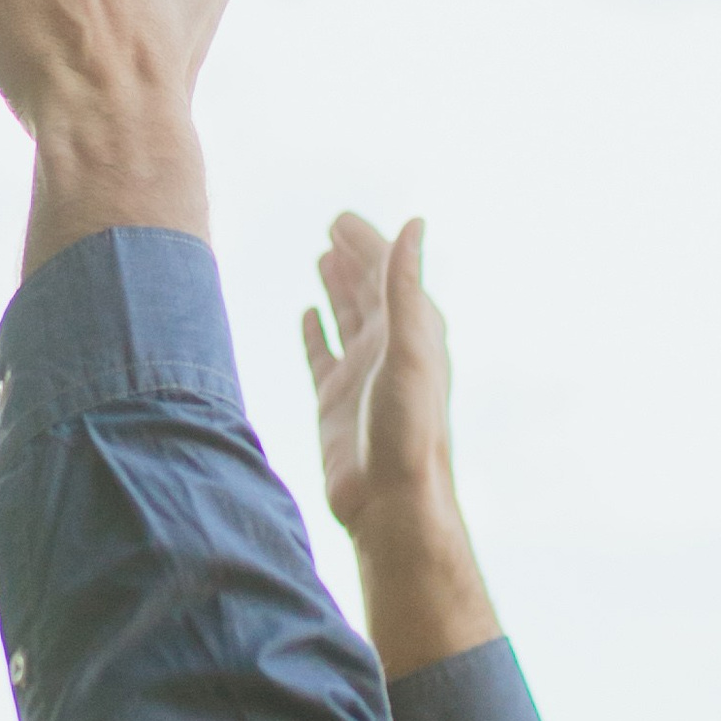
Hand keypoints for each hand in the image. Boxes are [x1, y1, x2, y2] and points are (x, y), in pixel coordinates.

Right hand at [302, 212, 499, 675]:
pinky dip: (316, 332)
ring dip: (337, 287)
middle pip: (369, 290)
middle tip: (332, 227)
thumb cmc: (408, 429)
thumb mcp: (408, 348)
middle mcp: (388, 349)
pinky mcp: (336, 402)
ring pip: (347, 319)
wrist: (391, 501)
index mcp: (412, 331)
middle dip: (353, 257)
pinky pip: (323, 356)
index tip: (342, 219)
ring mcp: (361, 375)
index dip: (368, 243)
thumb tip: (414, 223)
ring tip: (322, 257)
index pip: (388, 272)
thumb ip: (405, 286)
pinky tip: (307, 315)